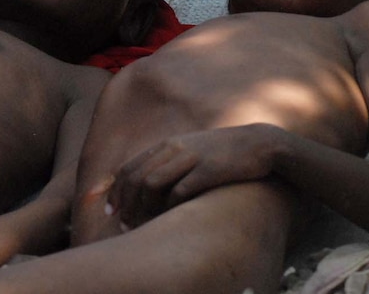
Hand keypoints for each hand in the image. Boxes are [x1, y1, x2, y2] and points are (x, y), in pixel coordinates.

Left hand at [106, 124, 284, 228]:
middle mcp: (174, 148)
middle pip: (136, 177)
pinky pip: (179, 191)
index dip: (116, 191)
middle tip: (124, 224)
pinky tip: (170, 217)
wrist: (258, 144)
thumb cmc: (222, 153)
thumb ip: (170, 163)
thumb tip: (146, 186)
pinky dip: (169, 207)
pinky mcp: (207, 170)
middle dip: (125, 204)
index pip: (129, 167)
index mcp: (167, 144)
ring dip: (143, 208)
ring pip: (151, 183)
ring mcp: (190, 158)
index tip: (111, 212)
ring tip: (143, 224)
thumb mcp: (191, 151)